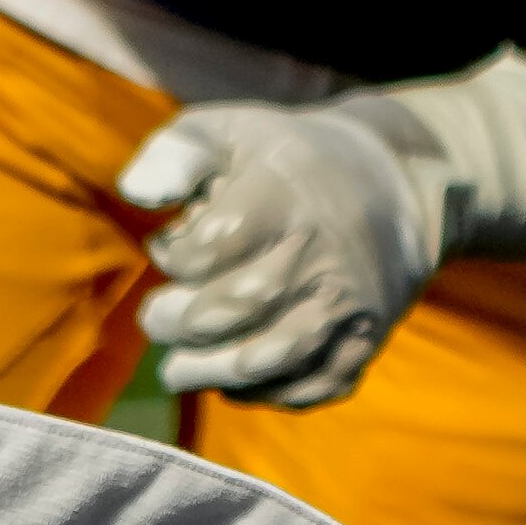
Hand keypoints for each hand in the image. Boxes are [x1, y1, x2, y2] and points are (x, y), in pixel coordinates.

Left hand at [116, 51, 525, 408]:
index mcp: (282, 192)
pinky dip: (272, 393)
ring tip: (177, 371)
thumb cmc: (286, 159)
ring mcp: (350, 299)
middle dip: (185, 323)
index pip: (218, 242)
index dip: (178, 257)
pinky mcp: (368, 337)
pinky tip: (234, 382)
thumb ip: (173, 154)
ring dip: (219, 370)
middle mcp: (321, 250)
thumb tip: (132, 193)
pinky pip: (320, 381)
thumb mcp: (228, 131)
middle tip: (156, 320)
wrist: (393, 185)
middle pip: (246, 302)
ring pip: (284, 352)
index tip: (166, 250)